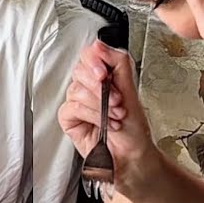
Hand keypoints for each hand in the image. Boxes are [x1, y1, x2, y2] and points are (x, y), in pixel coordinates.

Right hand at [57, 41, 158, 184]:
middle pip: (81, 69)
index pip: (91, 54)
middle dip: (101, 86)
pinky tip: (102, 123)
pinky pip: (72, 106)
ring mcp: (78, 102)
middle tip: (115, 99)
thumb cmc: (134, 130)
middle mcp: (90, 87)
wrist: (132, 157)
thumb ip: (117, 63)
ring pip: (77, 89)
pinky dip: (90, 114)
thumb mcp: (131, 90)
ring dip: (100, 104)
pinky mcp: (69, 118)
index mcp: (105, 76)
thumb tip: (99, 44)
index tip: (104, 72)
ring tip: (115, 116)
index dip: (95, 59)